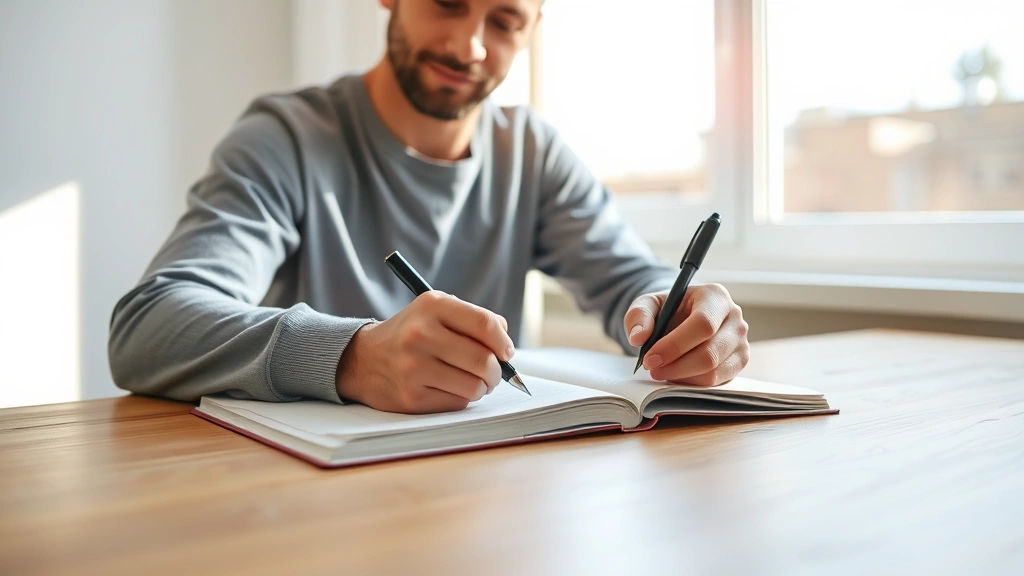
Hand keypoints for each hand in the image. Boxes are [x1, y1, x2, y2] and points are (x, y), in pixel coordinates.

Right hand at [335, 291, 514, 413]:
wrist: (362, 359)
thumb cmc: (410, 334)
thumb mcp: (434, 311)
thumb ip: (472, 320)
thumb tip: (505, 345)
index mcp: (432, 306)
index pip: (485, 323)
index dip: (504, 342)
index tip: (506, 352)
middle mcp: (421, 335)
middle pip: (483, 360)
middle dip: (497, 371)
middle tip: (494, 373)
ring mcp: (414, 368)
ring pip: (474, 386)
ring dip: (482, 387)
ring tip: (473, 381)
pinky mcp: (411, 397)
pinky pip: (457, 402)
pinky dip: (462, 398)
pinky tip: (450, 388)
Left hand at [623, 284, 749, 385]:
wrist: (685, 317)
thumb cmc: (669, 309)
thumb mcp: (649, 304)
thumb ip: (639, 315)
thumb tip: (639, 337)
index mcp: (715, 296)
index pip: (702, 324)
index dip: (675, 345)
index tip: (650, 358)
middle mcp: (734, 318)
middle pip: (710, 352)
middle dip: (676, 366)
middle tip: (652, 369)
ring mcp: (741, 341)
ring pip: (714, 370)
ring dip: (682, 377)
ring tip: (662, 371)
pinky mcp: (740, 361)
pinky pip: (718, 380)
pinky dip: (693, 382)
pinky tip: (677, 375)